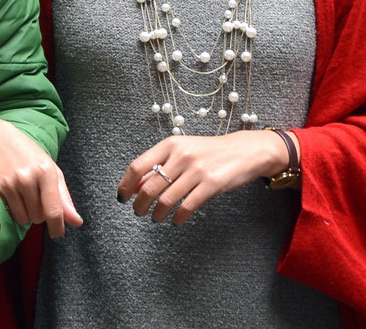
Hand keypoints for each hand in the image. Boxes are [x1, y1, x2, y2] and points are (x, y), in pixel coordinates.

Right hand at [0, 111, 82, 237]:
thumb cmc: (25, 152)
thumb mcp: (49, 168)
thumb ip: (64, 197)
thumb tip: (77, 222)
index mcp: (45, 171)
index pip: (54, 211)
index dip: (57, 227)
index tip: (57, 234)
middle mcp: (27, 178)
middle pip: (37, 218)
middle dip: (38, 213)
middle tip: (33, 197)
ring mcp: (9, 183)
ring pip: (22, 219)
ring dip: (24, 214)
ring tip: (21, 196)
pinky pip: (7, 213)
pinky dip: (10, 209)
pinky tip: (9, 194)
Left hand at [116, 129, 292, 224]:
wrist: (244, 150)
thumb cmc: (209, 152)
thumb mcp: (182, 150)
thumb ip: (160, 164)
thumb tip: (136, 184)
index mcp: (169, 145)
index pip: (138, 166)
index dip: (126, 184)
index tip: (121, 197)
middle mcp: (180, 156)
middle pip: (150, 186)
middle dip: (140, 204)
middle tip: (138, 212)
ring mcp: (196, 170)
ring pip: (167, 199)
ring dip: (157, 213)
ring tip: (156, 218)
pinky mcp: (211, 184)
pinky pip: (187, 206)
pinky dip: (178, 217)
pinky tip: (176, 220)